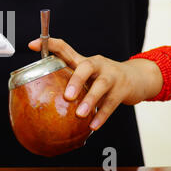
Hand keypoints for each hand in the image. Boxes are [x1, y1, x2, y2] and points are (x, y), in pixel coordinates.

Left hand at [28, 38, 162, 129]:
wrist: (136, 78)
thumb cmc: (103, 77)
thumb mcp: (86, 74)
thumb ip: (68, 79)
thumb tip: (42, 93)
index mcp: (83, 60)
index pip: (65, 48)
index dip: (50, 44)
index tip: (34, 44)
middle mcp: (97, 64)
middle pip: (86, 66)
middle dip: (76, 80)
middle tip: (67, 96)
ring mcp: (111, 76)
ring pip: (101, 86)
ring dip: (90, 100)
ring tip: (80, 114)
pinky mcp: (123, 90)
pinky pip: (112, 103)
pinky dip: (102, 115)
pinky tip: (93, 126)